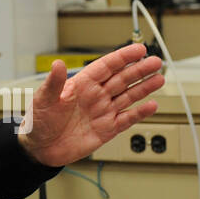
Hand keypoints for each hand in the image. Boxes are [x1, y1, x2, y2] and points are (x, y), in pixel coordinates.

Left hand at [19, 43, 163, 166]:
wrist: (40, 148)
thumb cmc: (39, 121)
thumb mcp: (43, 99)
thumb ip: (53, 82)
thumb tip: (57, 64)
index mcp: (82, 84)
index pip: (106, 66)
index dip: (123, 57)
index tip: (138, 49)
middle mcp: (96, 96)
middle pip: (122, 79)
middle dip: (139, 70)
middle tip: (156, 61)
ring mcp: (102, 112)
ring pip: (128, 96)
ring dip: (144, 88)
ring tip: (159, 79)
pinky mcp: (106, 129)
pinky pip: (127, 119)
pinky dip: (140, 113)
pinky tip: (151, 105)